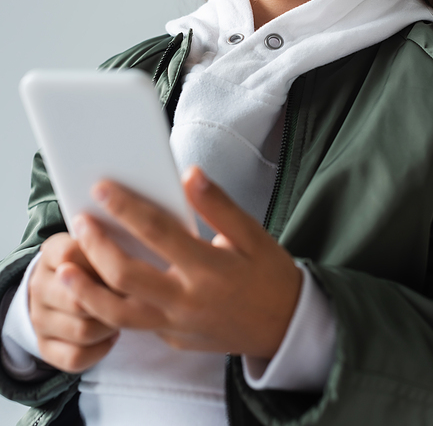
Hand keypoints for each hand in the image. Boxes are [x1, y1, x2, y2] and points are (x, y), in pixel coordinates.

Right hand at [28, 233, 118, 372]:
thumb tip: (127, 257)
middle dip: (112, 301)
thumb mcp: (97, 245)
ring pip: (82, 331)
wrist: (64, 286)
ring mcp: (38, 318)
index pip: (71, 256)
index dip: (102, 263)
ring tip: (122, 314)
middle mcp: (38, 285)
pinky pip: (76, 358)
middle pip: (79, 300)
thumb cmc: (93, 262)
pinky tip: (111, 336)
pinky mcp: (44, 347)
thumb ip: (109, 244)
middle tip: (130, 297)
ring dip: (110, 326)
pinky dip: (101, 350)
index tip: (121, 266)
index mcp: (51, 252)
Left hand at [62, 166, 301, 358]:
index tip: (102, 188)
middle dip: (96, 247)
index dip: (125, 207)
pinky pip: (134, 326)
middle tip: (79, 222)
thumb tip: (189, 174)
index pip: (157, 232)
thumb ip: (219, 205)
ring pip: (118, 314)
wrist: (285, 328)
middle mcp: (187, 301)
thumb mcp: (253, 235)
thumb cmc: (270, 276)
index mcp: (209, 268)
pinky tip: (96, 289)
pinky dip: (109, 308)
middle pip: (126, 275)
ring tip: (63, 271)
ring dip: (86, 291)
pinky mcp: (173, 340)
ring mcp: (177, 326)